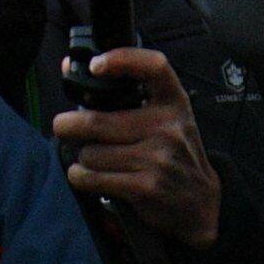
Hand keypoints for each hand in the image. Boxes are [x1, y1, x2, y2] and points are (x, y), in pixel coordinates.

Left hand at [52, 47, 221, 250]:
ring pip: (91, 153)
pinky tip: (88, 177)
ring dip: (83, 158)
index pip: (154, 66)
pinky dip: (81, 178)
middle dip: (69, 126)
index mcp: (174, 103)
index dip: (122, 59)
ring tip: (94, 160)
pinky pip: (93, 178)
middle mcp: (168, 127)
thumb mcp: (163, 120)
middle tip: (63, 127)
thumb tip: (67, 67)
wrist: (199, 204)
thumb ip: (121, 95)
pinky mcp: (146, 186)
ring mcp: (158, 158)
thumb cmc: (172, 156)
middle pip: (96, 121)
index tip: (96, 66)